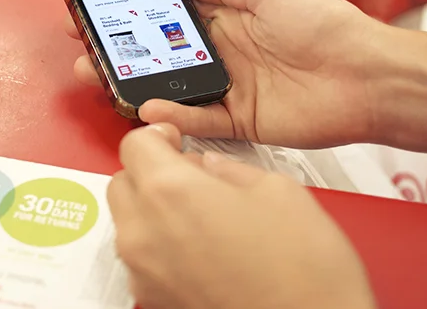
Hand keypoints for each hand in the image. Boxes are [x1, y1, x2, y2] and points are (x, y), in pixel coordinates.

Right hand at [66, 0, 392, 149]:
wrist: (365, 75)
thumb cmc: (325, 25)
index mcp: (229, 18)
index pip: (169, 16)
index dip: (134, 12)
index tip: (100, 7)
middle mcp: (224, 53)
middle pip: (161, 53)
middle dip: (120, 49)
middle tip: (84, 45)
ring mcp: (229, 88)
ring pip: (170, 88)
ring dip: (134, 83)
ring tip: (100, 75)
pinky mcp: (240, 121)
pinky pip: (198, 120)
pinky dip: (172, 116)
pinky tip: (148, 106)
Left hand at [109, 123, 376, 308]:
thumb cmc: (304, 273)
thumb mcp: (278, 191)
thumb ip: (231, 170)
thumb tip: (213, 169)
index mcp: (171, 192)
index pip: (135, 144)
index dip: (157, 135)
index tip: (175, 139)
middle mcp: (145, 233)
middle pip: (123, 182)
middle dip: (150, 171)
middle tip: (189, 174)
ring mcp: (145, 273)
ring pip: (129, 223)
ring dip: (153, 210)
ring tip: (202, 214)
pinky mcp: (153, 301)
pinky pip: (142, 260)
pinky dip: (161, 246)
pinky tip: (203, 248)